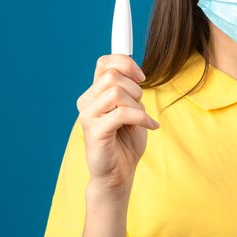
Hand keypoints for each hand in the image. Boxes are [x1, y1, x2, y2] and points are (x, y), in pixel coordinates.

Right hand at [76, 54, 159, 197]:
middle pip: (112, 75)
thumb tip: (135, 71)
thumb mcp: (131, 109)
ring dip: (136, 105)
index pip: (104, 62)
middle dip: (135, 88)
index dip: (125, 63)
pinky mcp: (95, 131)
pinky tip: (150, 127)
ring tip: (140, 119)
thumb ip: (129, 90)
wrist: (118, 174)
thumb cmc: (125, 142)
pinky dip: (141, 118)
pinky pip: (121, 113)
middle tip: (140, 106)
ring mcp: (88, 115)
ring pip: (116, 92)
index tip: (141, 77)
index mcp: (94, 93)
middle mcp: (87, 101)